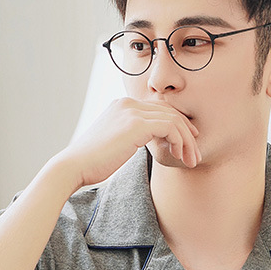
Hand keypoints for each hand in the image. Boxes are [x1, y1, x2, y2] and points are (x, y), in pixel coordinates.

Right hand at [62, 97, 200, 187]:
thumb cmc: (91, 162)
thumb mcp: (114, 143)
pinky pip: (171, 128)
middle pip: (169, 111)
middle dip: (187, 133)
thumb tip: (144, 142)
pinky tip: (179, 156)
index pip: (159, 109)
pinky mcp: (137, 124)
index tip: (187, 143)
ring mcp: (132, 112)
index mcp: (122, 105)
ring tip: (192, 160)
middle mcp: (128, 103)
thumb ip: (131, 136)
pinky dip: (180, 142)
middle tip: (195, 153)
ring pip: (174, 120)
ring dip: (187, 141)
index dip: (178, 125)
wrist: (74, 166)